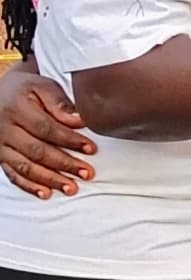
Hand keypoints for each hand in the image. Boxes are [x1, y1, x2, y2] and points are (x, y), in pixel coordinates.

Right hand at [0, 67, 91, 198]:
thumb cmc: (27, 90)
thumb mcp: (42, 86)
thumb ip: (59, 102)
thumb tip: (79, 120)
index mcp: (16, 109)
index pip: (45, 128)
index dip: (69, 140)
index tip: (91, 148)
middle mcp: (5, 129)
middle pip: (36, 150)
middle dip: (64, 164)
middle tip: (87, 173)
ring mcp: (0, 145)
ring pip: (25, 166)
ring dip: (49, 179)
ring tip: (72, 188)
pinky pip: (12, 174)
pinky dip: (29, 186)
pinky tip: (46, 193)